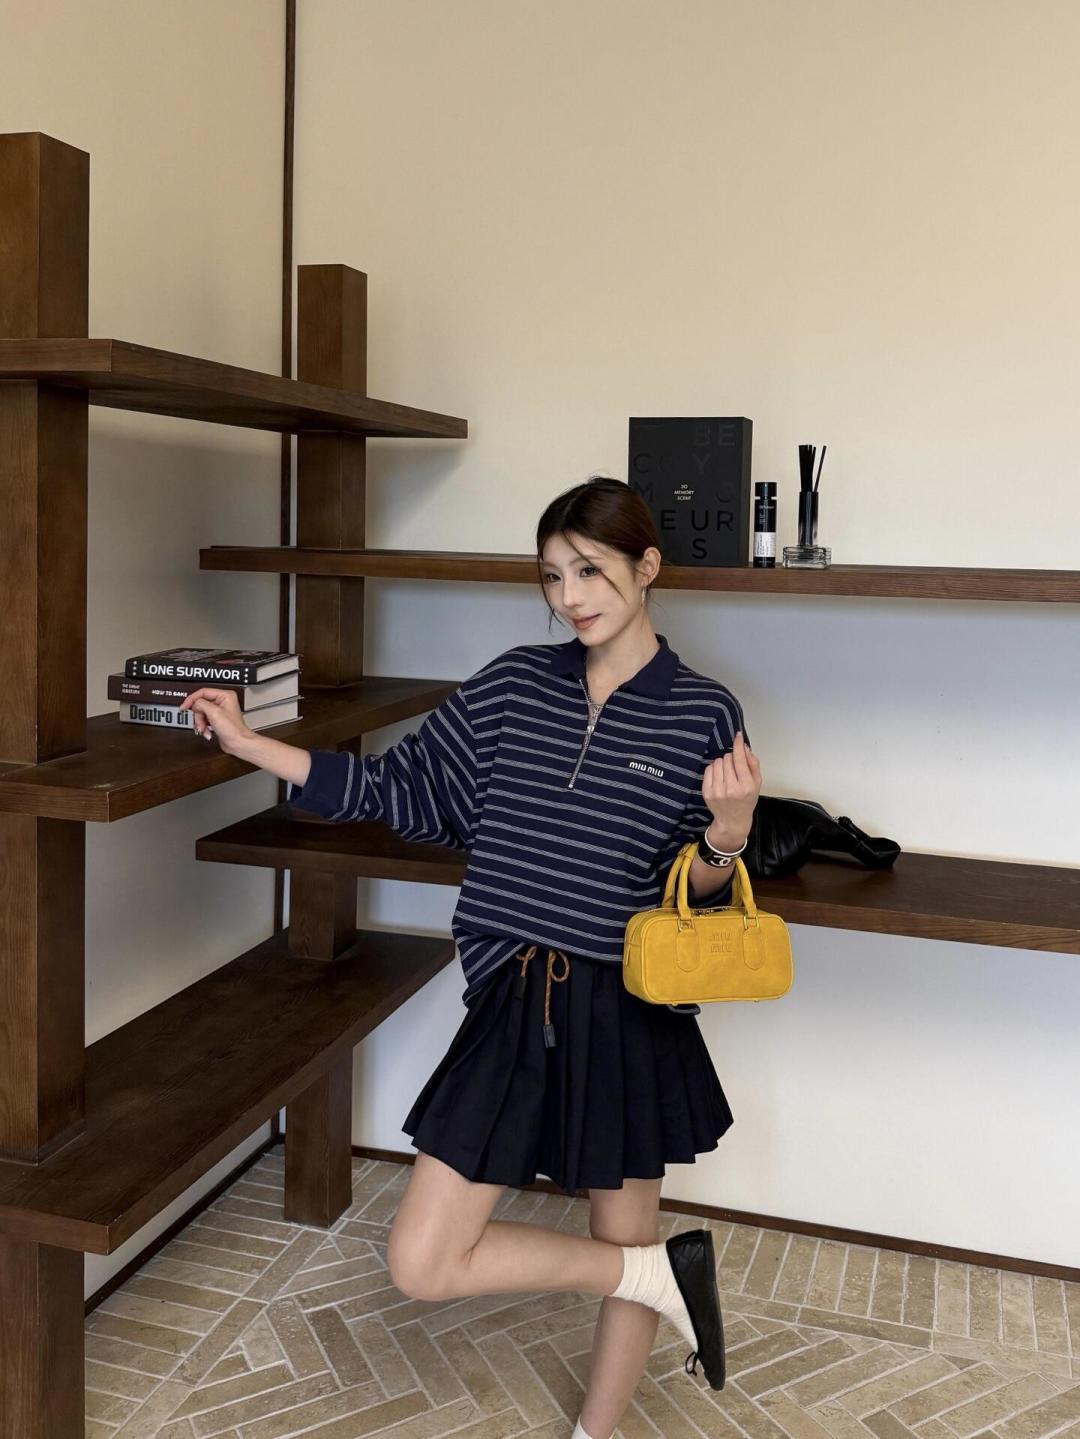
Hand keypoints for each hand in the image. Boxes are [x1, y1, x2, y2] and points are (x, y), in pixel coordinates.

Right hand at [178, 687, 252, 754]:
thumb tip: (194, 704)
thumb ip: (201, 704)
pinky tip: (207, 732)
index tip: (184, 706)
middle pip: (200, 704)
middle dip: (198, 716)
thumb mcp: (214, 713)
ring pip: (201, 713)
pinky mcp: (216, 720)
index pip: (203, 692)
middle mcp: (222, 702)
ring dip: (200, 723)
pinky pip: (203, 720)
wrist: (237, 744)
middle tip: (200, 723)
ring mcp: (219, 711)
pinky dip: (203, 727)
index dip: (192, 699)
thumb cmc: (233, 729)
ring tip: (204, 729)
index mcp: (225, 695)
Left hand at [702, 731, 760, 848]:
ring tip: (727, 774)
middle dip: (731, 759)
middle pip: (727, 759)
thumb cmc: (747, 800)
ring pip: (717, 762)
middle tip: (734, 768)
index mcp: (746, 786)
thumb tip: (745, 747)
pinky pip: (708, 769)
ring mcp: (717, 791)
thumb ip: (753, 764)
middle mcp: (731, 789)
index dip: (738, 745)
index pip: (740, 759)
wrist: (733, 820)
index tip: (738, 736)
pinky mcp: (707, 792)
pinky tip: (719, 777)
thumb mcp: (757, 783)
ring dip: (722, 764)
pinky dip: (714, 769)